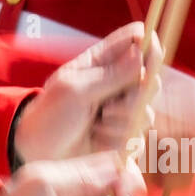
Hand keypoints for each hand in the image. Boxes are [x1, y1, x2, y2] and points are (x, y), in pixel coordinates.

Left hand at [12, 22, 160, 162]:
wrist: (41, 154)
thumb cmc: (50, 116)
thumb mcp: (76, 90)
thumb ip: (111, 75)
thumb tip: (140, 53)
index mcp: (99, 62)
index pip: (133, 41)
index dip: (147, 43)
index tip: (153, 47)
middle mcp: (115, 83)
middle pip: (150, 77)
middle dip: (136, 93)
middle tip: (110, 105)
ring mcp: (122, 109)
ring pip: (146, 110)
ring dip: (122, 119)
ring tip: (96, 124)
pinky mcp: (125, 134)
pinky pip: (139, 135)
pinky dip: (119, 138)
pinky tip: (98, 138)